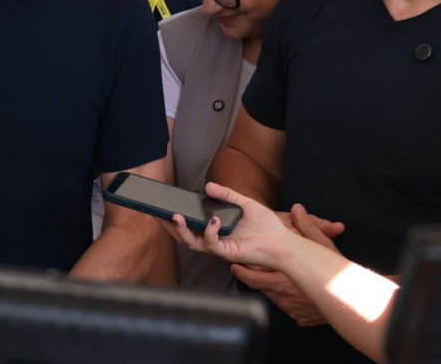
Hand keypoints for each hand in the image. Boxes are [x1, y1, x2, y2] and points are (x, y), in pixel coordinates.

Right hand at [160, 182, 298, 267]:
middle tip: (158, 214)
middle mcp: (214, 238)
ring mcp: (219, 247)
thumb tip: (208, 186)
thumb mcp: (244, 203)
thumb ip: (226, 195)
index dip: (175, 217)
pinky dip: (210, 231)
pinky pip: (212, 244)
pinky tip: (214, 220)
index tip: (163, 206)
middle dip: (169, 226)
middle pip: (184, 235)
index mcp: (215, 227)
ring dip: (182, 230)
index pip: (191, 223)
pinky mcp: (227, 253)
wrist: (281, 241)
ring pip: (192, 242)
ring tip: (176, 216)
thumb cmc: (265, 225)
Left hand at [233, 204, 344, 326]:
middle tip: (243, 272)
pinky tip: (292, 295)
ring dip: (272, 291)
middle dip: (254, 279)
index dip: (244, 271)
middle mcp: (283, 297)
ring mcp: (291, 310)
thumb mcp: (321, 245)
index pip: (254, 276)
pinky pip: (289, 310)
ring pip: (274, 299)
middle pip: (261, 288)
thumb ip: (307, 226)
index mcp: (282, 278)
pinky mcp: (300, 319)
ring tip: (271, 279)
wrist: (352, 300)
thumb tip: (297, 209)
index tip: (236, 266)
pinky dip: (288, 302)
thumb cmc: (335, 272)